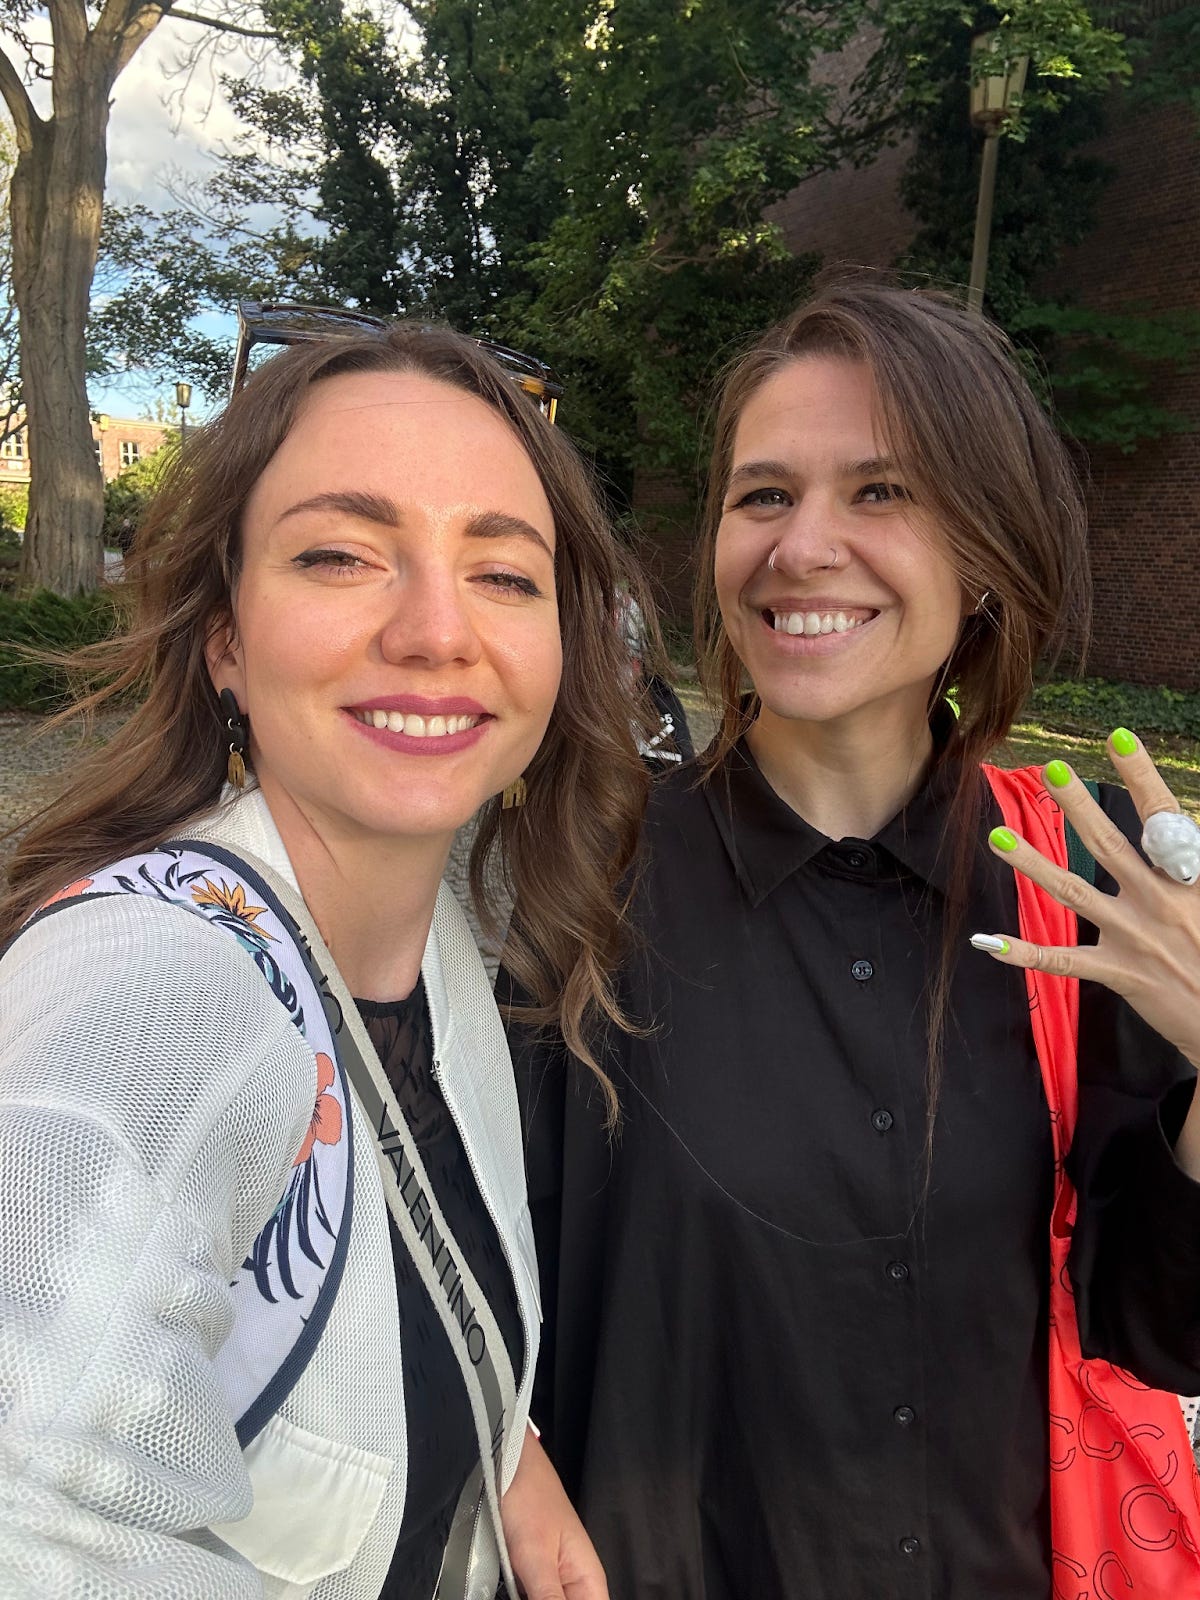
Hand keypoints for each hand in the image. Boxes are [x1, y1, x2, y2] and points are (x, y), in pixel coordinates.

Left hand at [501, 1426, 607, 1599]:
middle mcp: (576, 1585)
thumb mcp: (536, 1558)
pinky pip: (534, 1598)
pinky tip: (514, 1590)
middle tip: (526, 1592)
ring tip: (520, 1586)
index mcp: (589, 1581)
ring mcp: (553, 1581)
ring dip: (532, 1599)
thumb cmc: (529, 1502)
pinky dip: (524, 1597)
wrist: (508, 1465)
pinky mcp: (534, 1577)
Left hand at [971, 730, 1199, 1172]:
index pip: (1163, 817)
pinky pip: (1063, 962)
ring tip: (996, 837)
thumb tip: (1175, 828)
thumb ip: (1191, 859)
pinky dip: (1023, 954)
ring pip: (1073, 893)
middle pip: (1110, 845)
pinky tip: (987, 942)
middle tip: (1049, 772)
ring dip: (1031, 863)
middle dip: (1078, 807)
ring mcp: (1135, 938)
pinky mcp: (1120, 974)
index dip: (1141, 776)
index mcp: (1190, 879)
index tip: (1117, 738)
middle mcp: (1160, 902)